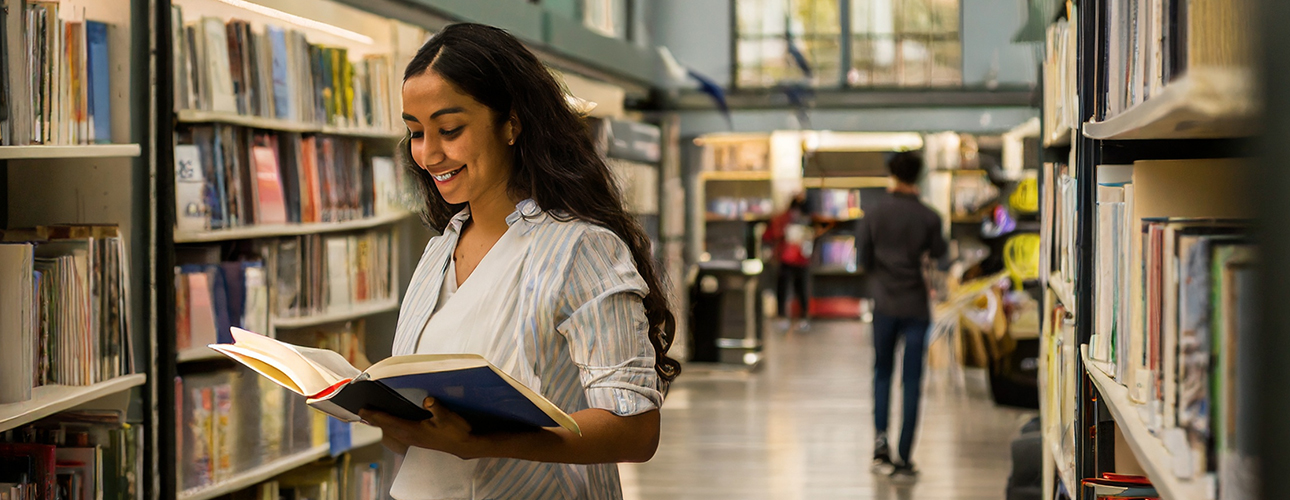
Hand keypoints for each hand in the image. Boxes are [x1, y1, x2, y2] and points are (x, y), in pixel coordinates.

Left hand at [359, 397, 481, 458]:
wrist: (465, 444)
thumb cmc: (456, 431)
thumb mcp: (447, 416)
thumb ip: (435, 406)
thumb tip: (426, 399)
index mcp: (413, 431)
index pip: (388, 422)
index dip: (374, 415)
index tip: (362, 410)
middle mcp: (410, 437)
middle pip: (386, 428)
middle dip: (374, 420)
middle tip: (363, 412)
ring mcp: (414, 441)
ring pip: (391, 433)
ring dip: (382, 425)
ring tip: (374, 418)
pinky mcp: (418, 441)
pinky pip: (398, 435)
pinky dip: (391, 429)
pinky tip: (392, 426)